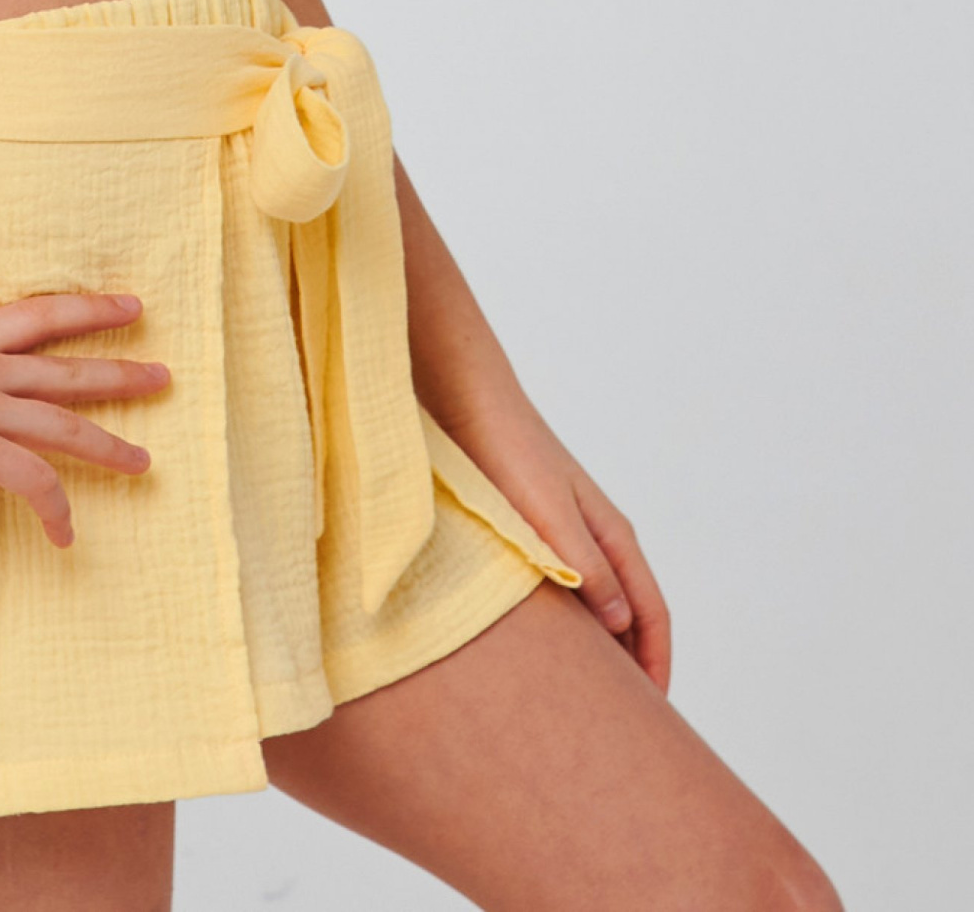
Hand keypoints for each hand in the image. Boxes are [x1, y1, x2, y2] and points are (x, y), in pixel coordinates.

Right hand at [0, 291, 170, 548]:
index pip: (40, 317)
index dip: (88, 309)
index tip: (127, 304)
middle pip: (69, 368)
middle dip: (120, 372)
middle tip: (163, 374)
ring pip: (67, 424)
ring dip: (111, 444)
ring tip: (145, 463)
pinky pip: (34, 481)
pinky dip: (56, 509)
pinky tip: (66, 536)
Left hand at [445, 389, 672, 691]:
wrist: (469, 401)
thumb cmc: (509, 451)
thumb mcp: (550, 514)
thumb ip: (586, 565)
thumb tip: (621, 624)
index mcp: (614, 535)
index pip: (652, 613)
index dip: (656, 664)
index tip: (653, 716)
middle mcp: (599, 537)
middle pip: (632, 615)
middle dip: (634, 667)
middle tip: (624, 723)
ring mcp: (570, 535)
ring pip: (599, 606)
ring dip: (601, 650)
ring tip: (588, 697)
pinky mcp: (537, 533)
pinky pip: (567, 592)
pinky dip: (570, 626)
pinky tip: (546, 648)